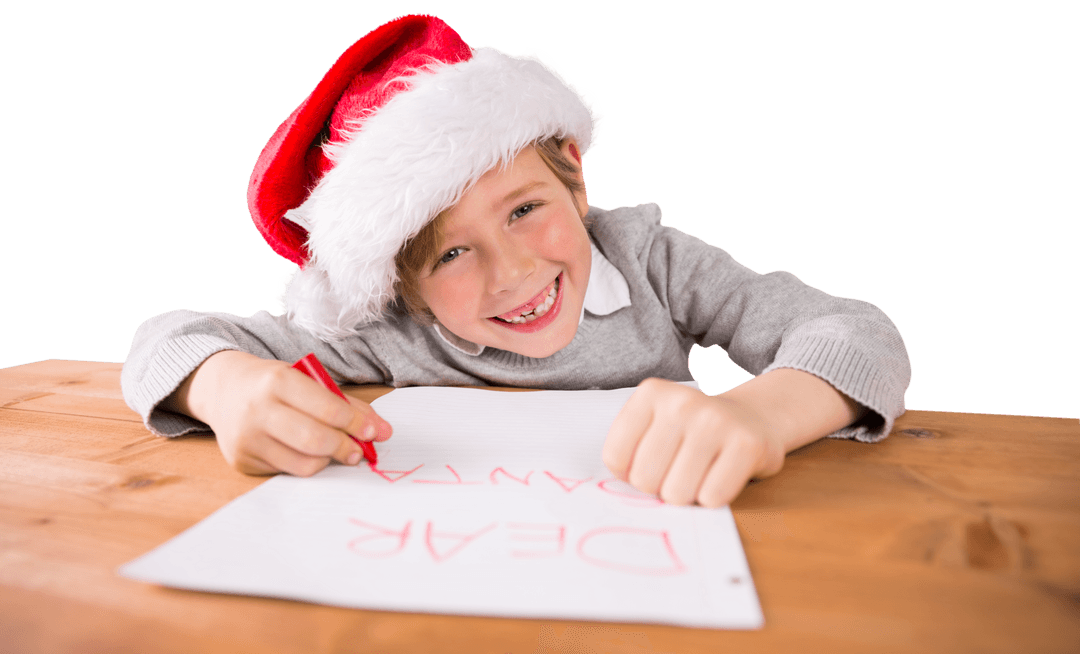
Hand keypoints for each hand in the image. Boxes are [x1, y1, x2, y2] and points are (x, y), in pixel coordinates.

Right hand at [164, 350, 391, 475]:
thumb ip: (346, 405)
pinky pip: (287, 472)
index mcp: (279, 381)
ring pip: (304, 463)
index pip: (329, 409)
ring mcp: (247, 438)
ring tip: (336, 451)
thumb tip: (383, 431)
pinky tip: (308, 453)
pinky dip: (306, 464)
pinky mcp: (242, 461)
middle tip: (359, 450)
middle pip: (316, 440)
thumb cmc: (274, 384)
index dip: (358, 424)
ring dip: (329, 460)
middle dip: (346, 448)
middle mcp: (259, 409)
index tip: (375, 432)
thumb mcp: (307, 380)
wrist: (223, 389)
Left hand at [602, 370, 861, 506]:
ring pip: (677, 493)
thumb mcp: (654, 423)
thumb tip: (623, 483)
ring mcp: (716, 421)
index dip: (629, 474)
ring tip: (700, 473)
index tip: (649, 464)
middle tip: (678, 471)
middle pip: (644, 479)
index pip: (615, 458)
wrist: (753, 416)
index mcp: (651, 394)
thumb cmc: (694, 430)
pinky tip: (721, 476)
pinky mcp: (747, 445)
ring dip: (687, 494)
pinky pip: (712, 497)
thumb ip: (629, 448)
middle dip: (659, 487)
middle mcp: (682, 402)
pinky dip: (713, 498)